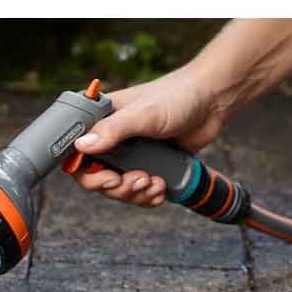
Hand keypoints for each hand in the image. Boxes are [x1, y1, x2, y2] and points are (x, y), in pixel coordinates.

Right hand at [71, 67, 223, 207]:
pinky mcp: (151, 164)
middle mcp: (114, 139)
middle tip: (138, 180)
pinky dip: (148, 196)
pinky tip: (161, 189)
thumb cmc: (177, 96)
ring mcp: (132, 153)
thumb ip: (113, 130)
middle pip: (97, 176)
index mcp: (103, 120)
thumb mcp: (143, 114)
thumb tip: (82, 145)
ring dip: (135, 194)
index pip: (78, 152)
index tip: (108, 177)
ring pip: (119, 188)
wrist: (213, 100)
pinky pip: (140, 190)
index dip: (87, 171)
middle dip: (117, 187)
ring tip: (154, 183)